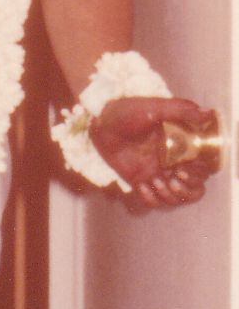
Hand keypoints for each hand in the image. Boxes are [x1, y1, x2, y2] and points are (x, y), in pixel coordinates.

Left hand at [89, 96, 217, 207]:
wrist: (101, 123)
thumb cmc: (128, 111)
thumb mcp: (156, 107)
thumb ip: (182, 110)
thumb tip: (208, 114)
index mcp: (182, 146)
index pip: (204, 168)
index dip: (199, 173)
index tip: (184, 168)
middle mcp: (173, 162)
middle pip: (194, 188)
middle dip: (188, 189)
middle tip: (172, 178)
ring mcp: (157, 173)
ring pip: (175, 198)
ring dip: (169, 195)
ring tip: (155, 181)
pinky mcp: (140, 181)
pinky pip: (153, 201)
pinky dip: (150, 199)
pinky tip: (141, 186)